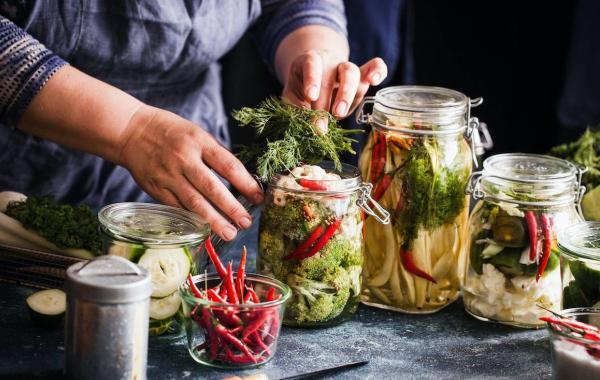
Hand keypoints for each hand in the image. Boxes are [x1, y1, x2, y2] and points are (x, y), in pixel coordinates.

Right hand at [118, 106, 263, 240]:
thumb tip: (241, 179)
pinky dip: (192, 219)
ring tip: (229, 233)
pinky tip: (205, 229)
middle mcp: (184, 159)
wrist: (130, 130)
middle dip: (231, 208)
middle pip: (212, 188)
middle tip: (246, 222)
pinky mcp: (156, 189)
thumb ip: (215, 155)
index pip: (228, 165)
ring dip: (214, 221)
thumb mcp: (196, 133)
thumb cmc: (170, 131)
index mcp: (199, 142)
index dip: (246, 184)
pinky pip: (178, 207)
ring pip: (194, 203)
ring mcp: (169, 176)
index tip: (258, 197)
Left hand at [282, 50, 386, 130]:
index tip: (310, 97)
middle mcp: (329, 62)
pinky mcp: (361, 77)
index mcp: (309, 61)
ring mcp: (347, 68)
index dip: (312, 79)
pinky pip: (375, 66)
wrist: (314, 82)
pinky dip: (378, 71)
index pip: (312, 64)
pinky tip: (375, 80)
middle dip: (327, 101)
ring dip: (347, 94)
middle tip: (322, 124)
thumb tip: (305, 127)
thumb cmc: (301, 91)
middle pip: (332, 74)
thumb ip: (296, 109)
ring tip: (339, 114)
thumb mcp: (292, 97)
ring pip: (352, 72)